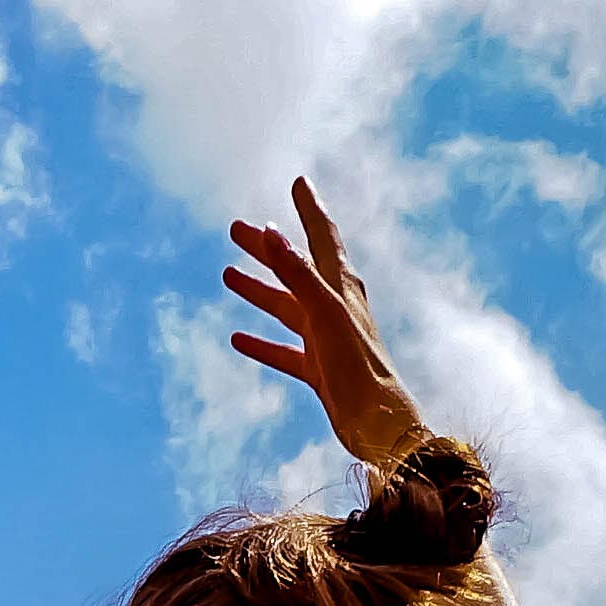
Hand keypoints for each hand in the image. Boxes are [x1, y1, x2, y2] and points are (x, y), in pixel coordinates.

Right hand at [223, 180, 429, 467]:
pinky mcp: (318, 370)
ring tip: (227, 274)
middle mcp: (334, 307)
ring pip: (285, 305)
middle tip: (236, 228)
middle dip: (268, 247)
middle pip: (296, 268)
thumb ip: (297, 273)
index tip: (298, 182)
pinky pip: (283, 350)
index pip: (323, 236)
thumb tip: (272, 232)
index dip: (309, 209)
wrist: (378, 423)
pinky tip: (236, 339)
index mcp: (341, 287)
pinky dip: (261, 342)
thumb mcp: (324, 313)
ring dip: (258, 288)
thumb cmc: (359, 367)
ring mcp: (325, 339)